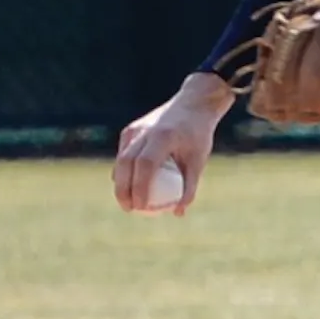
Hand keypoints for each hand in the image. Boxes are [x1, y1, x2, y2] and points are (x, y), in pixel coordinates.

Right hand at [112, 72, 232, 216]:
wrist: (193, 105)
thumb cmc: (198, 135)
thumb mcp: (198, 160)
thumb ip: (189, 187)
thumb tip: (178, 213)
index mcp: (163, 136)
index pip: (145, 165)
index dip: (139, 188)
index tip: (141, 207)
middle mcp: (145, 130)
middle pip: (126, 163)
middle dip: (123, 189)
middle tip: (129, 209)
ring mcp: (136, 128)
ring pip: (121, 159)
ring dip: (120, 181)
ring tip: (127, 201)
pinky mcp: (131, 129)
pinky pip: (124, 153)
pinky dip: (124, 170)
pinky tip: (128, 186)